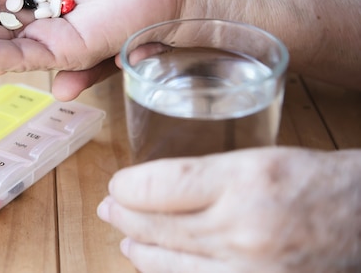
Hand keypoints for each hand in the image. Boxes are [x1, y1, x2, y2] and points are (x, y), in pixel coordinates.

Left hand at [97, 147, 360, 272]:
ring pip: (169, 265)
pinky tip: (155, 265)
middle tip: (108, 209)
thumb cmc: (312, 180)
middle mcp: (243, 228)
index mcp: (243, 180)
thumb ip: (201, 176)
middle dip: (123, 218)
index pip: (157, 187)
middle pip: (156, 228)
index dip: (125, 187)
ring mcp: (250, 270)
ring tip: (124, 240)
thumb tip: (149, 189)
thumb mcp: (256, 159)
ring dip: (138, 251)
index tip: (118, 185)